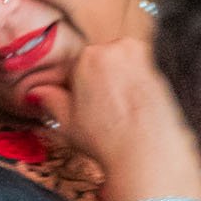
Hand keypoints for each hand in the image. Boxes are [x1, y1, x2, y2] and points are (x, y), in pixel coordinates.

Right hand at [30, 35, 200, 199]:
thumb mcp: (68, 122)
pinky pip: (141, 78)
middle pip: (101, 62)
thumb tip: (37, 93)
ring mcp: (144, 59)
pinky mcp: (163, 73)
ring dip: (116, 85)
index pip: (75, 65)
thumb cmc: (108, 138)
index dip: (73, 88)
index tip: (75, 104)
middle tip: (96, 111)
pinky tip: (131, 114)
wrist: (149, 152)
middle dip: (97, 82)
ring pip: (122, 68)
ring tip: (115, 114)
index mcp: (89, 55)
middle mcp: (119, 48)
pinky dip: (135, 91)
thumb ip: (50, 100)